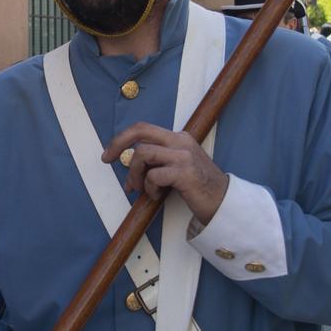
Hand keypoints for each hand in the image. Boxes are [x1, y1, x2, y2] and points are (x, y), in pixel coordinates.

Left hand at [103, 123, 229, 223]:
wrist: (222, 202)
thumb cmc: (197, 187)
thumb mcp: (177, 166)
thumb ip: (157, 160)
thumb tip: (129, 164)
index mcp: (178, 138)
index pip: (144, 128)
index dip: (122, 138)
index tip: (110, 153)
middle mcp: (180, 142)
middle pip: (141, 131)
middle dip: (118, 144)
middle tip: (107, 159)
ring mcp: (183, 156)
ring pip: (143, 153)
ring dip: (135, 173)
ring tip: (140, 188)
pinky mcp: (185, 173)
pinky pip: (153, 176)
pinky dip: (149, 188)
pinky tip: (157, 195)